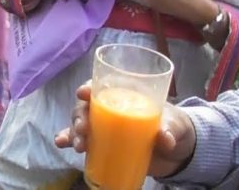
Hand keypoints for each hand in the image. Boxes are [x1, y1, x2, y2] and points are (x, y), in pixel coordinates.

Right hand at [54, 83, 196, 178]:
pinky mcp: (102, 146)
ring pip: (80, 124)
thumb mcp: (174, 124)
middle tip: (83, 128)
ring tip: (78, 145)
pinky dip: (69, 140)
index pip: (101, 87)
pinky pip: (82, 140)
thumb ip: (169, 129)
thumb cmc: (172, 125)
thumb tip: (165, 139)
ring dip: (74, 131)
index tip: (83, 93)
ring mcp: (104, 129)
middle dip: (79, 115)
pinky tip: (61, 143)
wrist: (176, 151)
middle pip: (86, 107)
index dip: (89, 87)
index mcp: (124, 97)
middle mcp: (109, 110)